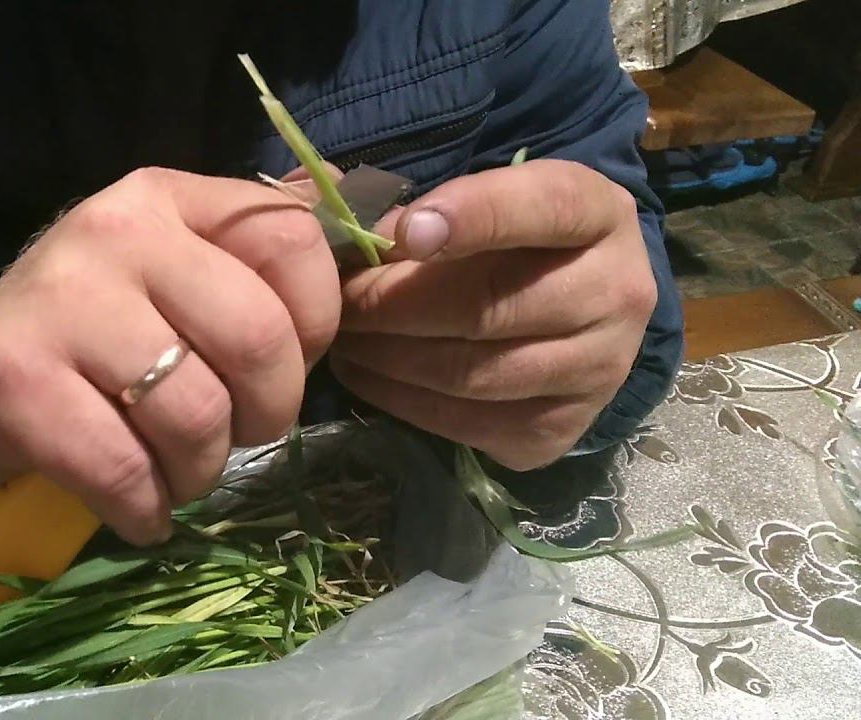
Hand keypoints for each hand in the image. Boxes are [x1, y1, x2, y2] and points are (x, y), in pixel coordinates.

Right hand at [0, 167, 339, 544]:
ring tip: (176, 473)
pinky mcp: (17, 381)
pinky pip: (126, 470)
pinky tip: (138, 508)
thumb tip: (369, 244)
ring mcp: (60, 302)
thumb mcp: (170, 272)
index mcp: (167, 198)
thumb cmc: (89, 334)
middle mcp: (115, 232)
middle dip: (268, 413)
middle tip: (236, 434)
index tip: (281, 366)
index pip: (292, 240)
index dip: (317, 323)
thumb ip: (253, 262)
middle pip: (257, 337)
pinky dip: (148, 510)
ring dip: (202, 471)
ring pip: (197, 414)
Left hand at [330, 159, 655, 469]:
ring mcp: (596, 370)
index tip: (407, 229)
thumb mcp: (489, 201)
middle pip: (489, 306)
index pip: (544, 207)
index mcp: (597, 213)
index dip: (475, 215)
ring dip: (388, 358)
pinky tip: (369, 377)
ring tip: (346, 339)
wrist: (577, 313)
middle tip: (342, 300)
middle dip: (394, 304)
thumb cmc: (516, 243)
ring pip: (472, 373)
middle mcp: (616, 293)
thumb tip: (356, 238)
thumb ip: (430, 209)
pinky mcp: (562, 430)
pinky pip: (467, 424)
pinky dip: (402, 402)